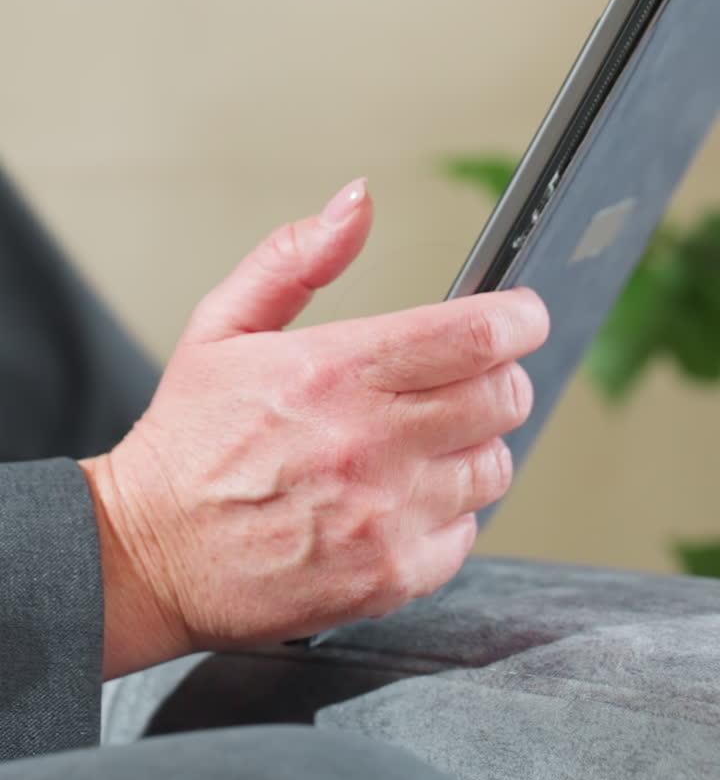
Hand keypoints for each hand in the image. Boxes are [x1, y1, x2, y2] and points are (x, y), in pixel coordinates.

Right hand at [81, 178, 548, 678]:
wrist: (147, 556)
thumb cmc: (187, 442)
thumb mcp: (222, 327)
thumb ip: (296, 258)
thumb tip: (358, 202)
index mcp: (334, 371)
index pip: (476, 334)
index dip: (520, 318)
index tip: (523, 317)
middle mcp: (369, 443)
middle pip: (504, 397)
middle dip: (500, 377)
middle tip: (469, 379)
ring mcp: (385, 515)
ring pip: (495, 466)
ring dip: (473, 446)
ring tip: (420, 444)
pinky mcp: (389, 576)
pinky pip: (468, 534)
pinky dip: (448, 514)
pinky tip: (399, 501)